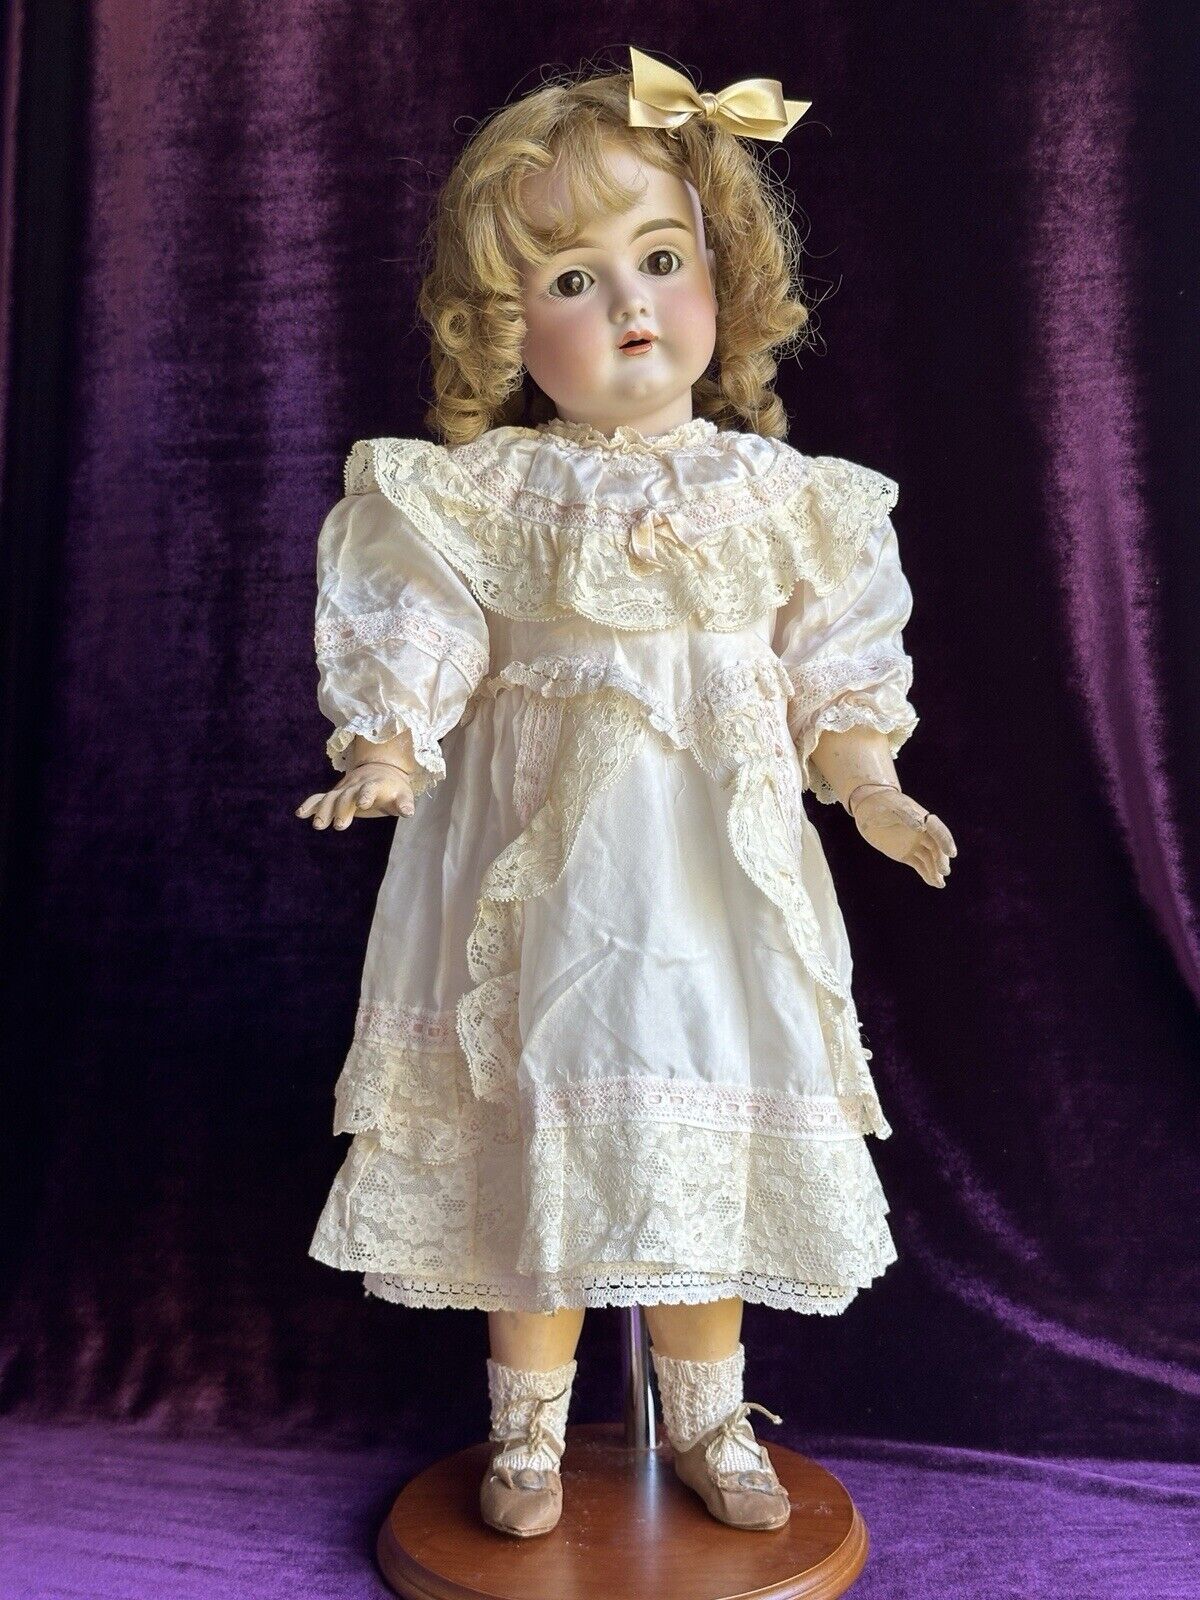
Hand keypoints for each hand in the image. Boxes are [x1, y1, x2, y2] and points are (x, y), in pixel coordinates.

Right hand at [295, 760, 415, 830]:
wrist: (381, 770)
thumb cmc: (394, 788)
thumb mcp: (403, 795)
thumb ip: (404, 803)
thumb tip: (408, 812)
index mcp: (374, 784)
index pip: (369, 789)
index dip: (366, 795)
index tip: (363, 804)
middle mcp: (356, 786)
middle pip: (347, 797)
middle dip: (343, 810)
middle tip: (340, 826)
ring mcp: (344, 789)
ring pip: (331, 798)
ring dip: (324, 810)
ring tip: (318, 825)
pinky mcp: (335, 793)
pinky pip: (320, 797)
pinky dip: (310, 804)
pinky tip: (300, 814)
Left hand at [851, 787, 956, 886]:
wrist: (868, 808)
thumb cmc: (882, 803)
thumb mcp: (893, 807)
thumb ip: (907, 815)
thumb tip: (921, 825)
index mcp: (924, 819)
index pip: (938, 831)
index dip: (945, 842)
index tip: (951, 853)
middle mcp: (923, 833)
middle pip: (936, 848)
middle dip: (941, 860)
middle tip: (944, 871)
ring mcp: (915, 844)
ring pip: (929, 859)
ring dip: (936, 871)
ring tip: (939, 884)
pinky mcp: (906, 854)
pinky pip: (919, 865)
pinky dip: (927, 874)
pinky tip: (933, 883)